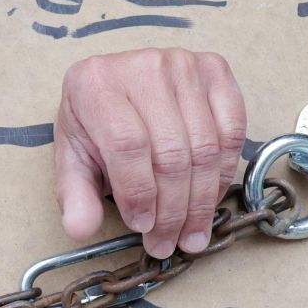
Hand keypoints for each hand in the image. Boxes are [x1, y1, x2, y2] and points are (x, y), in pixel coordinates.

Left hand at [52, 49, 246, 258]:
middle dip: (173, 210)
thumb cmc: (95, 124)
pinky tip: (210, 197)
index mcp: (95, 84)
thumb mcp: (74, 158)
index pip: (127, 144)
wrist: (117, 87)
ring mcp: (182, 65)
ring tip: (191, 234)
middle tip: (168, 243)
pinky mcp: (214, 70)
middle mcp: (142, 67)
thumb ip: (75, 194)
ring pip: (205, 147)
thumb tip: (80, 228)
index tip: (142, 226)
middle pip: (171, 151)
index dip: (139, 193)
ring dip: (201, 201)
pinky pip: (232, 130)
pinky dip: (225, 172)